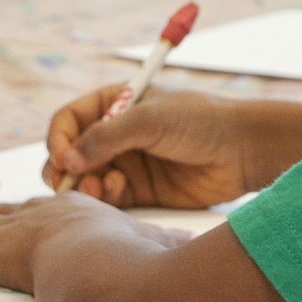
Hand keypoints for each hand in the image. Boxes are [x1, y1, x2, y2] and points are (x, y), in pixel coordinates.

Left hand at [0, 193, 162, 291]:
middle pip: (4, 210)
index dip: (34, 215)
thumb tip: (191, 253)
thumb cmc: (138, 265)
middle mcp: (40, 214)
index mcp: (80, 214)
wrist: (107, 266)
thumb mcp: (158, 253)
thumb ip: (167, 252)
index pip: (49, 211)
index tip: (29, 219)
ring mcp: (10, 231)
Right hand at [45, 85, 251, 209]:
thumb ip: (105, 137)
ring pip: (84, 179)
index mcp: (115, 104)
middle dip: (64, 168)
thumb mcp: (150, 120)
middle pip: (70, 153)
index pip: (69, 120)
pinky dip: (102, 197)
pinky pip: (107, 198)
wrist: (243, 152)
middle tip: (68, 182)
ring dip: (83, 185)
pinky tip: (116, 190)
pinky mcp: (139, 191)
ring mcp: (126, 163)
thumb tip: (65, 160)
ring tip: (100, 186)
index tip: (61, 157)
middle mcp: (115, 134)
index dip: (58, 138)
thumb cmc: (200, 122)